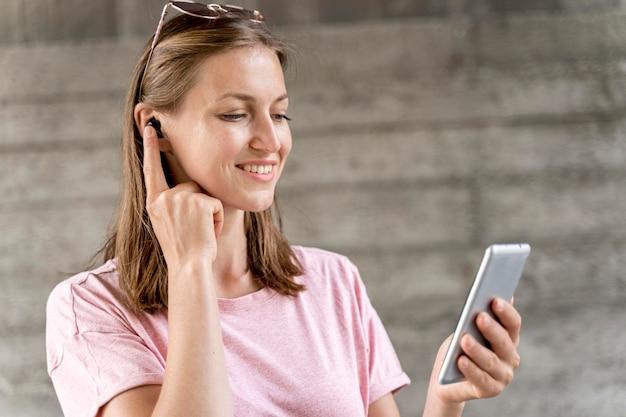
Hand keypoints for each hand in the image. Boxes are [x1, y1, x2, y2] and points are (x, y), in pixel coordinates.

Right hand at [142, 124, 223, 268]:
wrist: (189, 267)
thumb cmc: (183, 252)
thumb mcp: (168, 225)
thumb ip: (170, 204)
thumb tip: (182, 188)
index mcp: (153, 203)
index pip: (151, 170)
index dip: (150, 148)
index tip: (149, 128)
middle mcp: (164, 198)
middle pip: (190, 186)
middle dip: (200, 206)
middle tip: (194, 232)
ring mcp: (180, 198)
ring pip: (205, 196)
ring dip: (209, 214)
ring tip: (200, 233)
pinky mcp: (199, 201)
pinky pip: (216, 204)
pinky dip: (217, 219)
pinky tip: (208, 233)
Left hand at [428, 297, 521, 405]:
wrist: (446, 378)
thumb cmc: (459, 347)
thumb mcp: (466, 330)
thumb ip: (477, 317)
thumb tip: (485, 296)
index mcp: (509, 338)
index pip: (513, 324)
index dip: (506, 312)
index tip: (495, 300)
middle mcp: (510, 357)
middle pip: (503, 342)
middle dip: (491, 329)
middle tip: (479, 316)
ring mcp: (503, 375)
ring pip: (491, 361)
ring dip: (478, 350)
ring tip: (464, 339)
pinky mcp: (491, 390)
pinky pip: (481, 379)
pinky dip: (471, 369)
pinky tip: (460, 360)